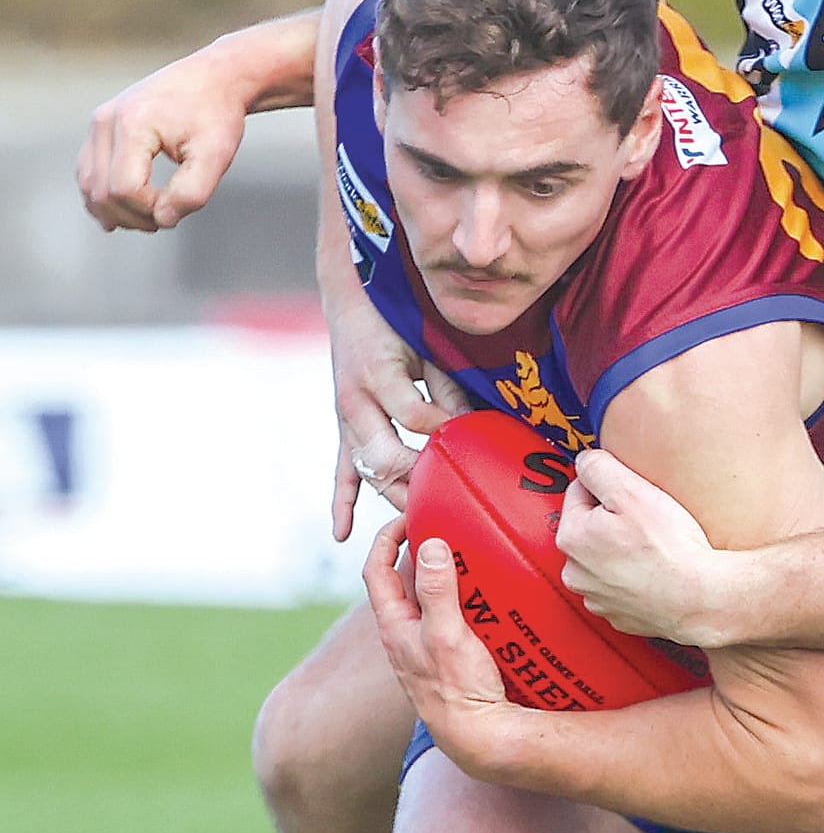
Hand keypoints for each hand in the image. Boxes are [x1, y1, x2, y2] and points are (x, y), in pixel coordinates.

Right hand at [76, 48, 251, 233]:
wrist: (211, 79)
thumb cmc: (215, 113)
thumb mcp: (216, 155)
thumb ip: (192, 193)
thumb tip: (163, 219)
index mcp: (133, 124)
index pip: (125, 190)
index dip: (150, 210)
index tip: (178, 205)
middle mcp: (106, 121)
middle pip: (101, 192)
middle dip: (133, 217)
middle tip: (166, 217)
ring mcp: (98, 124)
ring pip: (88, 186)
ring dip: (116, 212)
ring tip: (150, 215)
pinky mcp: (99, 129)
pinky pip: (88, 173)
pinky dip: (103, 197)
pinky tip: (125, 211)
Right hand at [329, 294, 467, 541]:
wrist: (353, 300)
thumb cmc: (400, 320)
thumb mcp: (429, 346)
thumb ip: (448, 388)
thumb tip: (474, 430)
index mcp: (379, 373)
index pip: (414, 418)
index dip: (444, 433)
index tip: (469, 441)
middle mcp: (355, 400)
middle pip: (384, 456)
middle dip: (418, 481)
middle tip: (450, 502)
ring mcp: (345, 417)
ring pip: (367, 470)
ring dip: (392, 497)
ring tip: (418, 527)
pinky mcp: (344, 427)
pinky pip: (340, 470)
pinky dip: (342, 501)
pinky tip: (343, 533)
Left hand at [363, 520, 516, 772]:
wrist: (476, 736)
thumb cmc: (458, 689)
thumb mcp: (447, 635)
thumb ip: (437, 591)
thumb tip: (430, 545)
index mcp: (394, 626)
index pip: (375, 571)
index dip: (385, 539)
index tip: (408, 517)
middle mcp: (404, 635)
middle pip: (400, 582)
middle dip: (416, 551)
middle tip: (442, 527)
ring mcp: (424, 647)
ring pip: (424, 600)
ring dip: (439, 574)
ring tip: (464, 554)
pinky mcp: (446, 657)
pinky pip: (445, 617)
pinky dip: (457, 598)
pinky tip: (482, 596)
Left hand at [557, 442, 742, 646]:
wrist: (702, 598)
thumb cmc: (670, 549)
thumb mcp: (631, 490)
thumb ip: (598, 466)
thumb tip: (586, 461)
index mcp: (571, 537)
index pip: (579, 491)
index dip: (611, 487)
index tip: (635, 496)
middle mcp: (576, 572)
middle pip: (591, 528)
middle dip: (614, 520)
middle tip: (648, 522)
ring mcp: (597, 598)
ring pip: (605, 560)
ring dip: (622, 551)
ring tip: (654, 549)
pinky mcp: (619, 616)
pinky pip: (622, 587)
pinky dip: (635, 579)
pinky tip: (656, 572)